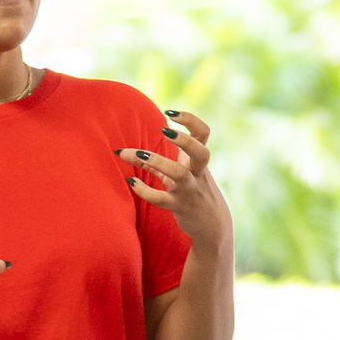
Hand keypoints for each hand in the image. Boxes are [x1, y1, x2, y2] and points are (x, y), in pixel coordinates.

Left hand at [123, 110, 232, 252]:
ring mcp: (189, 190)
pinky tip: (131, 182)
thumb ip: (155, 163)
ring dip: (157, 161)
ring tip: (138, 153)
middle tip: (164, 130)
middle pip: (200, 152)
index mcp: (198, 161)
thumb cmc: (193, 193)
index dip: (190, 119)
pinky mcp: (180, 207)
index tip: (170, 113)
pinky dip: (145, 190)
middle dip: (184, 139)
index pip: (203, 133)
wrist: (213, 226)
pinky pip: (162, 199)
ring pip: (179, 174)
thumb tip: (126, 153)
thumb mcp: (179, 174)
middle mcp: (197, 173)